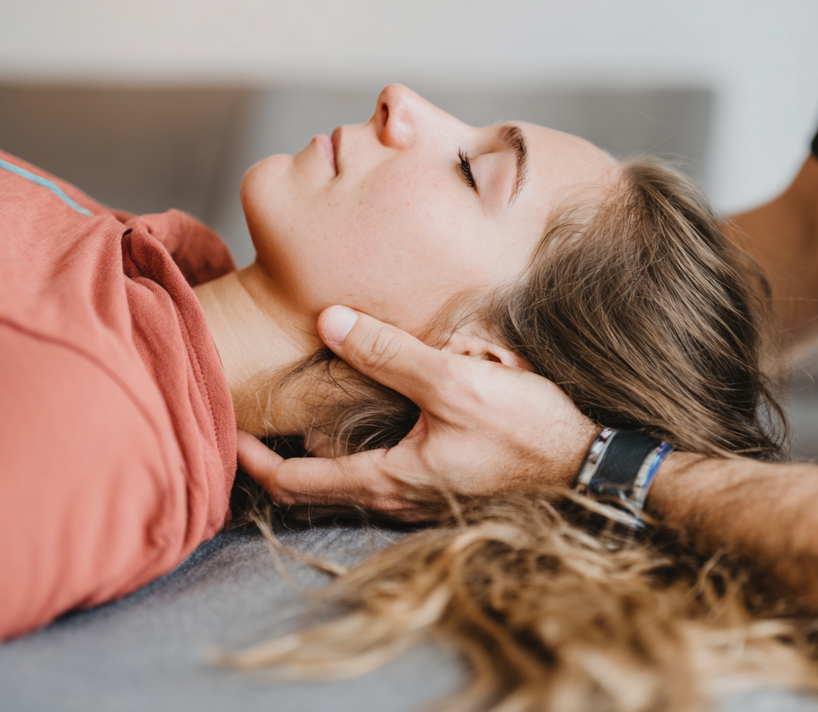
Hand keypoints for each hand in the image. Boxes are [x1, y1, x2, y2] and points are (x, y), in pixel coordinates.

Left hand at [236, 306, 598, 521]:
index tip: (229, 435)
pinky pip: (382, 477)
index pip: (297, 482)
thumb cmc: (524, 429)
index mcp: (388, 478)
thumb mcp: (453, 381)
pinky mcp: (444, 485)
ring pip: (348, 486)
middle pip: (315, 491)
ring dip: (316, 460)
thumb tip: (329, 320)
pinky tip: (364, 422)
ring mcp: (422, 497)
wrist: (588, 466)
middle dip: (278, 463)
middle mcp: (397, 497)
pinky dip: (353, 456)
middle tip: (253, 429)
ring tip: (298, 421)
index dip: (255, 460)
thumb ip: (389, 352)